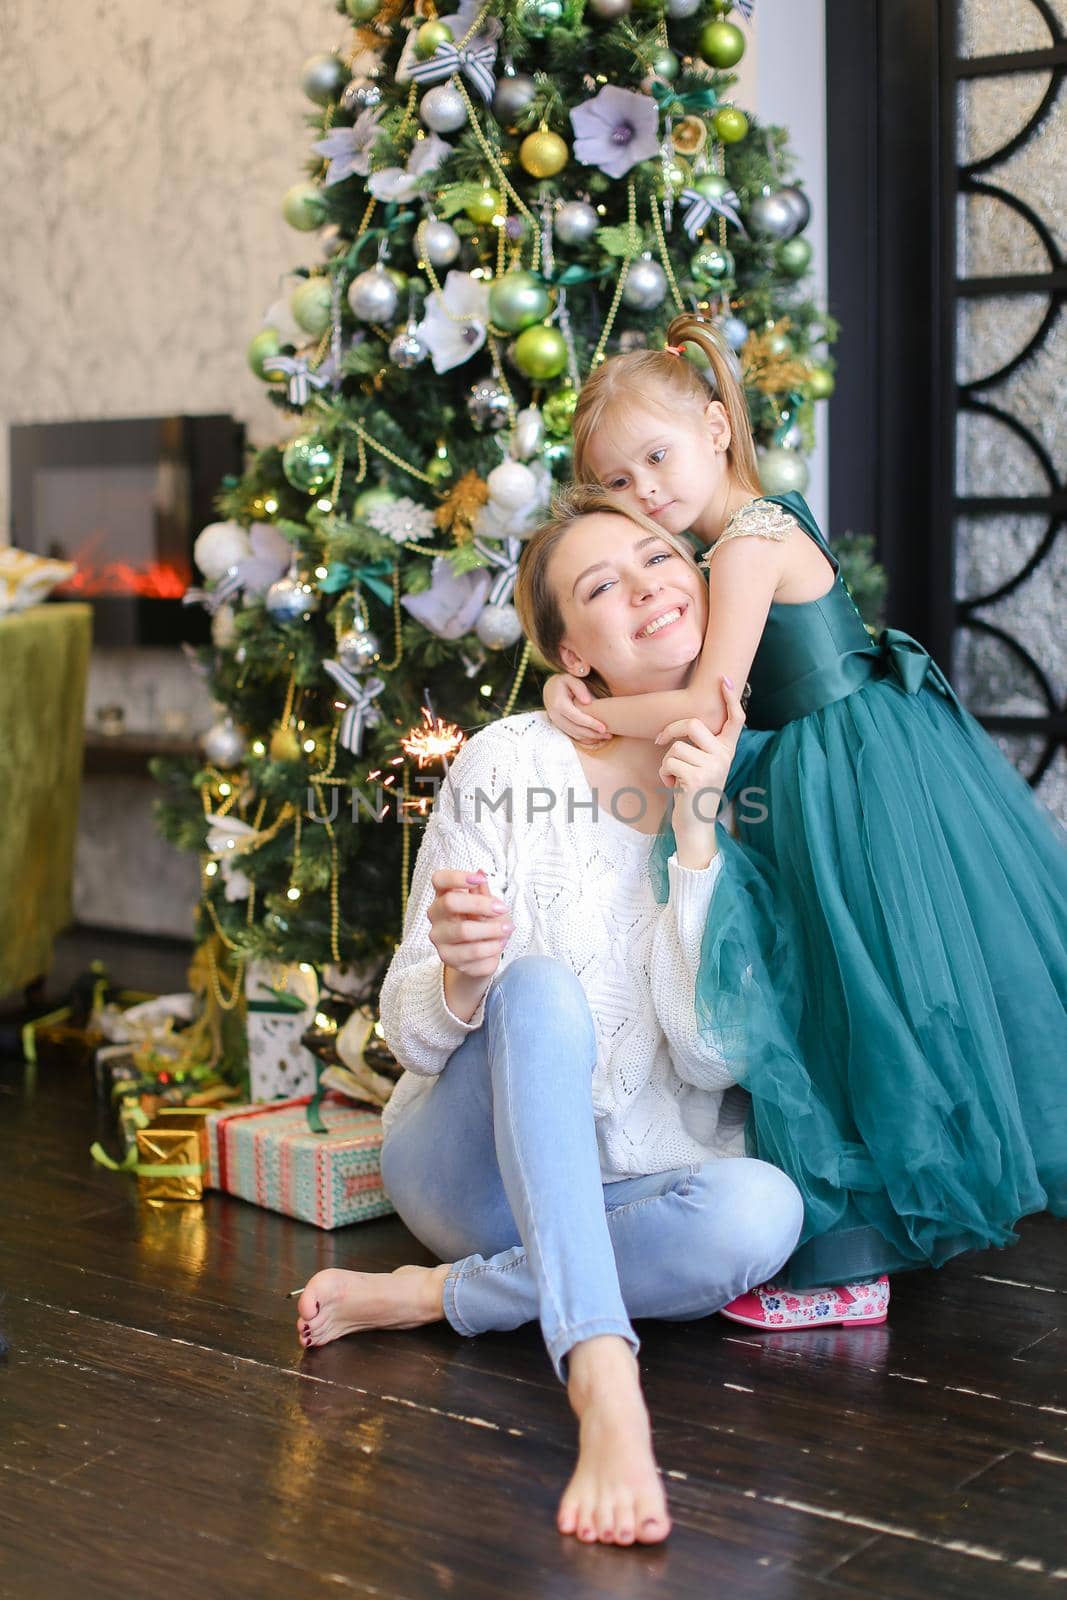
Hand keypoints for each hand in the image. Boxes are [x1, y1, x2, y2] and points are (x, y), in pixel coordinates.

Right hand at [428, 869, 512, 1018]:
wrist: (480, 956)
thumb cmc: (481, 922)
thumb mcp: (486, 904)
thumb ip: (482, 891)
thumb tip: (481, 872)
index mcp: (442, 896)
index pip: (439, 879)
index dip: (457, 877)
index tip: (480, 880)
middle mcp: (435, 917)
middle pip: (451, 902)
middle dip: (481, 904)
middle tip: (503, 908)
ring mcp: (439, 939)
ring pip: (464, 931)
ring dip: (492, 930)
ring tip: (507, 930)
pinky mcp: (448, 960)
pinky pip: (474, 954)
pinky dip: (492, 949)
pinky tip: (498, 945)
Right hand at [543, 673, 610, 745]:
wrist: (550, 689)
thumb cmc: (563, 683)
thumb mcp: (570, 679)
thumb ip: (579, 688)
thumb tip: (587, 701)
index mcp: (559, 704)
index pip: (577, 717)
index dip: (590, 724)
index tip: (604, 728)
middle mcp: (556, 716)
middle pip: (576, 729)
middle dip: (593, 734)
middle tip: (608, 735)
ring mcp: (557, 723)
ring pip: (574, 734)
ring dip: (590, 738)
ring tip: (605, 737)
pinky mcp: (560, 726)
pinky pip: (572, 735)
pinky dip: (585, 739)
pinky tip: (596, 738)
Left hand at [654, 678, 745, 867]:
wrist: (695, 825)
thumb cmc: (694, 792)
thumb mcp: (703, 765)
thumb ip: (703, 745)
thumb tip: (689, 722)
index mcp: (727, 750)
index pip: (735, 719)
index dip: (730, 699)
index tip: (725, 680)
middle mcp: (724, 756)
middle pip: (693, 723)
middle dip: (670, 730)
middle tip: (660, 740)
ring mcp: (712, 767)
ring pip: (676, 746)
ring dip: (666, 761)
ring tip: (674, 777)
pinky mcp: (696, 778)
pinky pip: (669, 762)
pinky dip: (664, 773)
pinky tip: (673, 786)